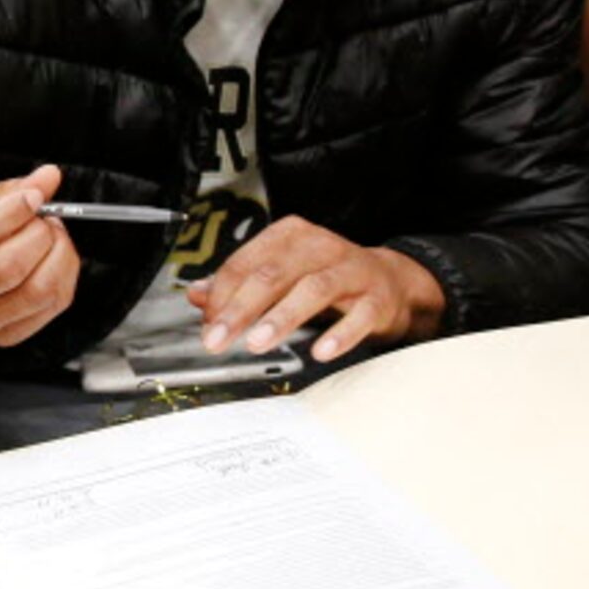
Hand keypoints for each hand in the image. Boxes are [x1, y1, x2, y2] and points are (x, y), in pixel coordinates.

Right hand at [0, 164, 80, 352]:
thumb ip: (5, 192)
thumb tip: (48, 178)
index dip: (11, 213)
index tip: (34, 196)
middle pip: (5, 268)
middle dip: (38, 235)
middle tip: (45, 218)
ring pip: (34, 292)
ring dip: (58, 256)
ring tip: (53, 236)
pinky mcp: (2, 338)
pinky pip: (49, 307)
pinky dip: (64, 276)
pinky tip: (56, 259)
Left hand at [188, 218, 445, 363]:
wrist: (391, 283)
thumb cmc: (328, 277)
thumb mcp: (281, 274)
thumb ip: (240, 284)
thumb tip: (197, 295)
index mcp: (290, 237)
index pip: (246, 262)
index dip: (222, 295)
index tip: (207, 323)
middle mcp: (320, 247)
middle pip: (273, 274)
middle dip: (241, 309)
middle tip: (217, 338)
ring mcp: (352, 271)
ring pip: (313, 289)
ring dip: (282, 317)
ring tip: (257, 342)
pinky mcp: (378, 299)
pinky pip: (360, 316)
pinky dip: (340, 334)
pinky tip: (321, 351)